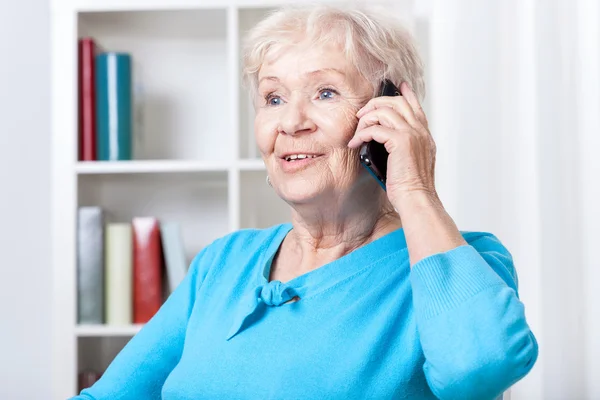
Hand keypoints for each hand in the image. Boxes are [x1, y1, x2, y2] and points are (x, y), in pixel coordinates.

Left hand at [347, 82, 436, 207]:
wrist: (416, 199)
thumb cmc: (410, 187)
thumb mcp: (410, 162)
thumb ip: (403, 146)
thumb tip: (384, 139)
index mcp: (424, 135)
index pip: (415, 106)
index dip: (406, 93)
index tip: (398, 85)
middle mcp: (420, 131)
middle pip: (397, 102)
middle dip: (376, 104)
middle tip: (361, 114)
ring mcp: (412, 134)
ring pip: (385, 111)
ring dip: (366, 119)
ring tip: (357, 131)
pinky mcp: (401, 142)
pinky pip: (375, 128)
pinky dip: (362, 134)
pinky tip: (355, 143)